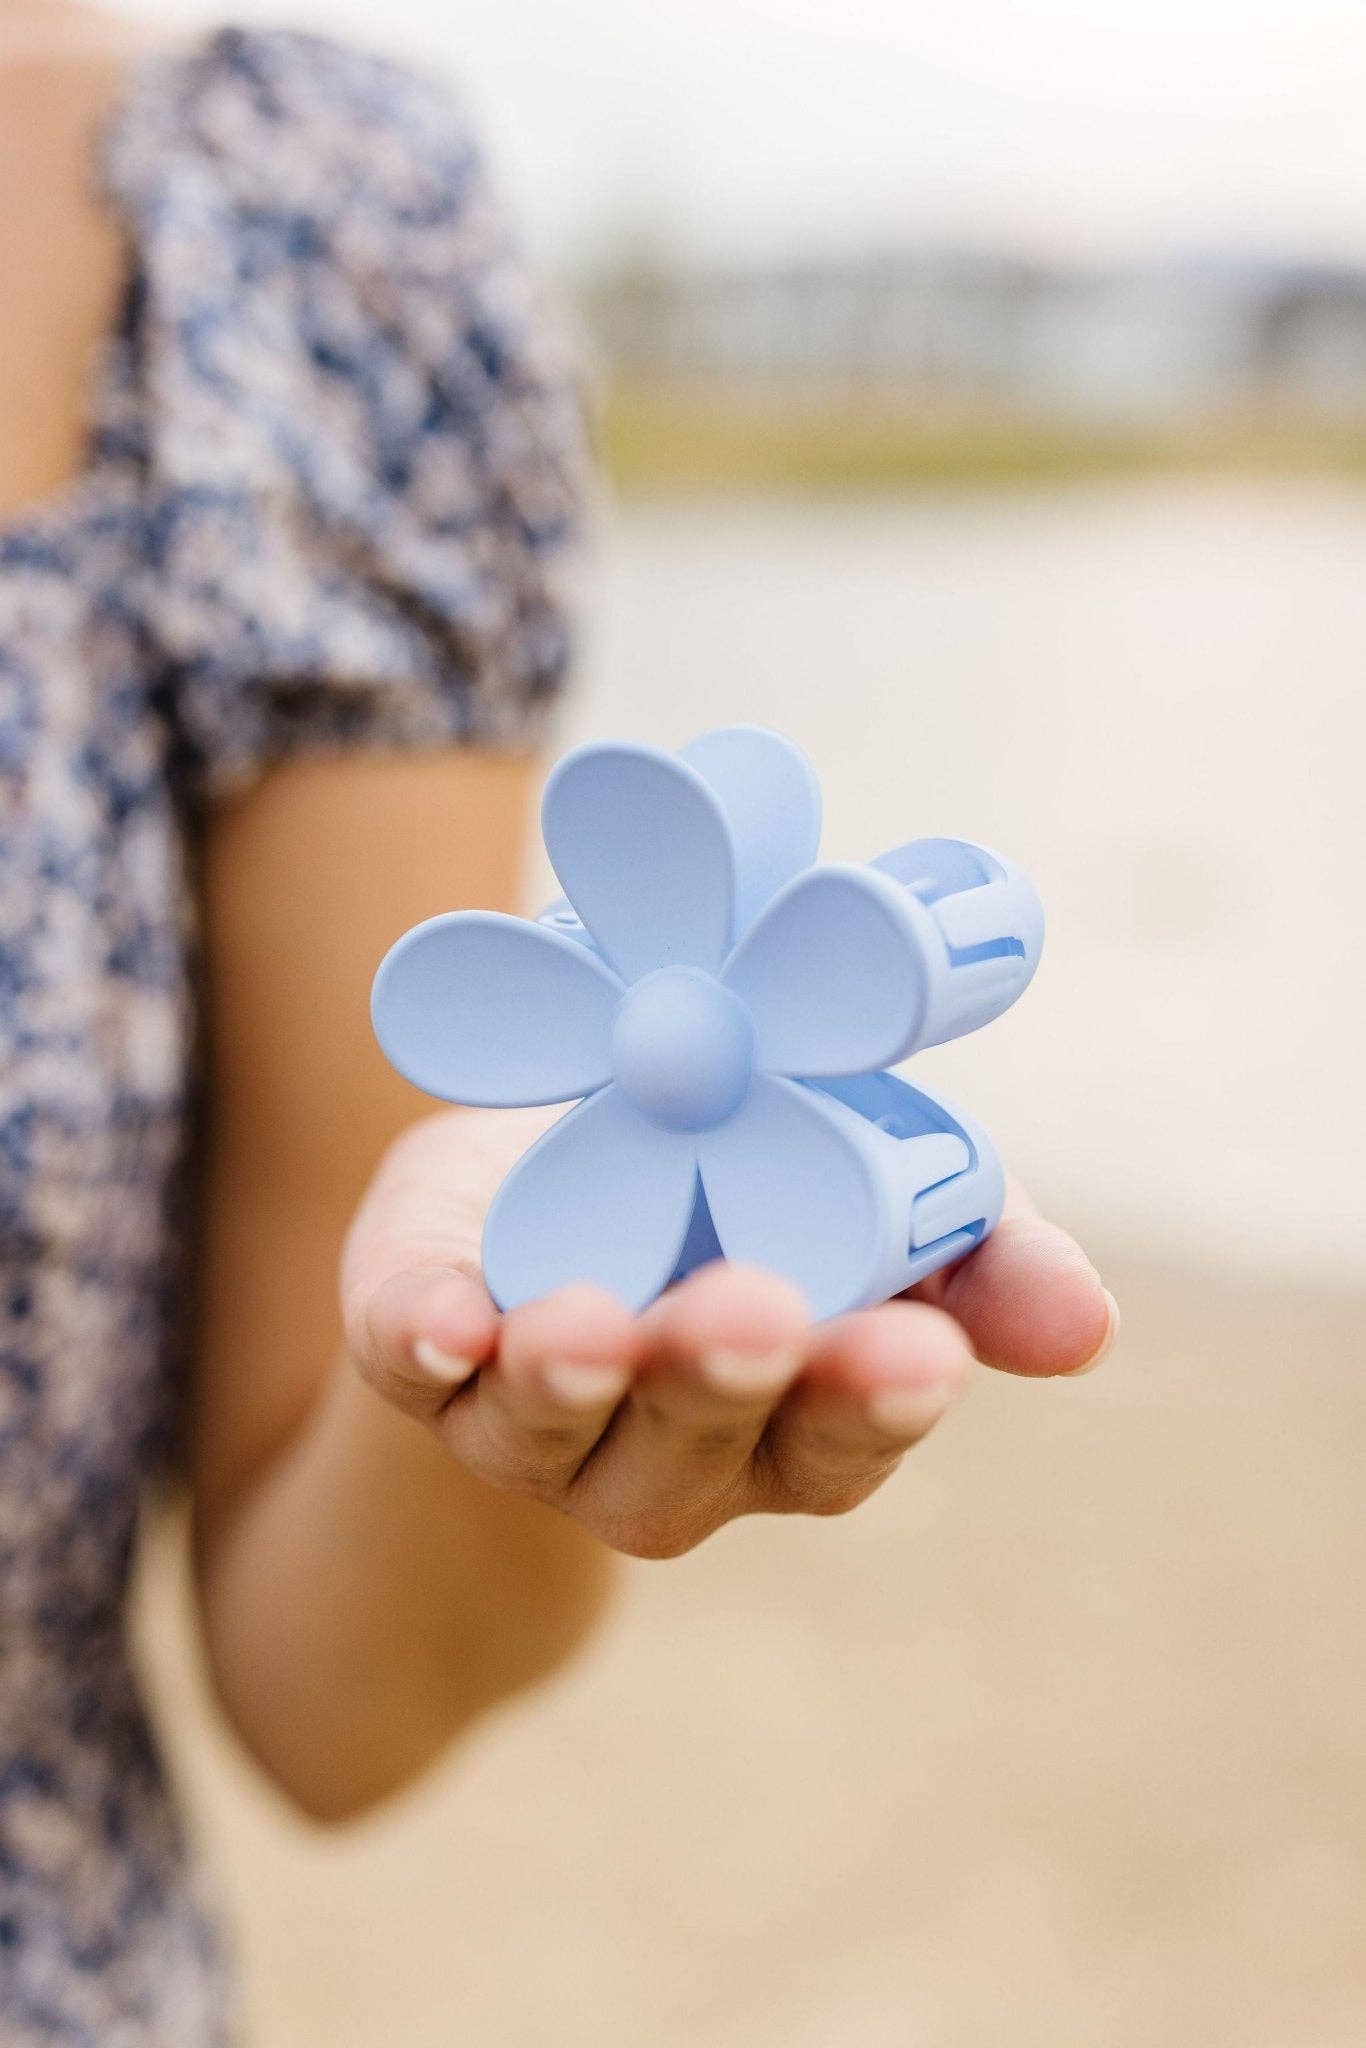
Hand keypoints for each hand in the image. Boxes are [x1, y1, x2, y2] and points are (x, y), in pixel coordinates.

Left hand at [342, 1109, 1118, 1559]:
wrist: (560, 1155)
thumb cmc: (753, 1183)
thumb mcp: (877, 1189)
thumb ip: (978, 1250)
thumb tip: (1087, 1323)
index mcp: (786, 1418)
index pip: (840, 1441)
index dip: (875, 1402)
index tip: (922, 1354)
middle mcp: (658, 1447)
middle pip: (690, 1448)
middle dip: (723, 1382)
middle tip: (759, 1312)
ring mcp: (527, 1414)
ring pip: (546, 1421)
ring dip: (571, 1375)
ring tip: (593, 1322)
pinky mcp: (416, 1341)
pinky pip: (408, 1359)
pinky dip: (421, 1340)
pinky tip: (438, 1320)